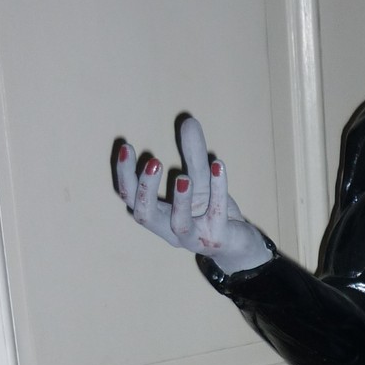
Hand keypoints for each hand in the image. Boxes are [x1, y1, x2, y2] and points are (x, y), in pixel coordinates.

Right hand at [115, 116, 271, 274]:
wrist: (240, 243)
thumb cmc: (212, 212)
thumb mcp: (201, 179)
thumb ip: (193, 153)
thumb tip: (188, 120)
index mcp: (159, 215)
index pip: (131, 197)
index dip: (125, 174)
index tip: (127, 147)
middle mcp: (170, 229)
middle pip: (144, 215)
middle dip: (144, 189)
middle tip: (154, 162)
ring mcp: (194, 237)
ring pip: (179, 224)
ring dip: (180, 200)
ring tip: (183, 177)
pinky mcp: (218, 238)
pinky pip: (216, 214)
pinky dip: (218, 189)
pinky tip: (218, 166)